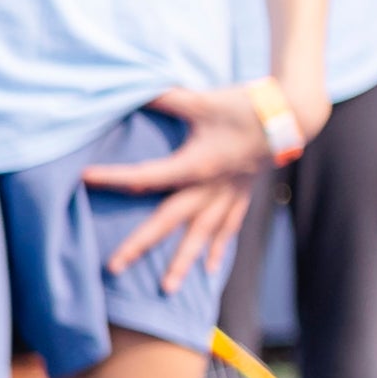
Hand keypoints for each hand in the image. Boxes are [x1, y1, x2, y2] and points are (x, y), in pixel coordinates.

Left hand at [83, 82, 310, 279]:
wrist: (291, 115)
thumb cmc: (244, 107)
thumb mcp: (202, 100)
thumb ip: (166, 97)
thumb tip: (134, 87)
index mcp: (195, 166)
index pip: (146, 176)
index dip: (114, 178)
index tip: (85, 178)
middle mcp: (209, 189)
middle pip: (169, 221)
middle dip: (141, 244)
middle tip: (114, 267)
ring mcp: (227, 196)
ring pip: (201, 236)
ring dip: (183, 262)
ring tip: (168, 289)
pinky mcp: (241, 195)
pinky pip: (229, 229)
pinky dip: (219, 249)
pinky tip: (210, 271)